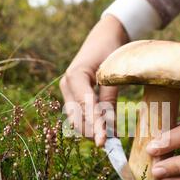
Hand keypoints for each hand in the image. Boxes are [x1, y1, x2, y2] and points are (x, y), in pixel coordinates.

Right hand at [60, 15, 127, 145]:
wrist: (106, 35)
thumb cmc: (111, 49)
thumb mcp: (113, 71)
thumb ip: (110, 96)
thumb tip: (111, 125)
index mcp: (75, 76)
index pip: (85, 107)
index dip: (95, 126)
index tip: (104, 142)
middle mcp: (66, 85)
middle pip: (76, 118)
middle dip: (92, 132)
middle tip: (111, 145)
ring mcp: (68, 90)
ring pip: (76, 119)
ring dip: (91, 130)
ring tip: (110, 139)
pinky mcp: (73, 94)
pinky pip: (80, 114)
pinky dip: (91, 123)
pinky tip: (105, 130)